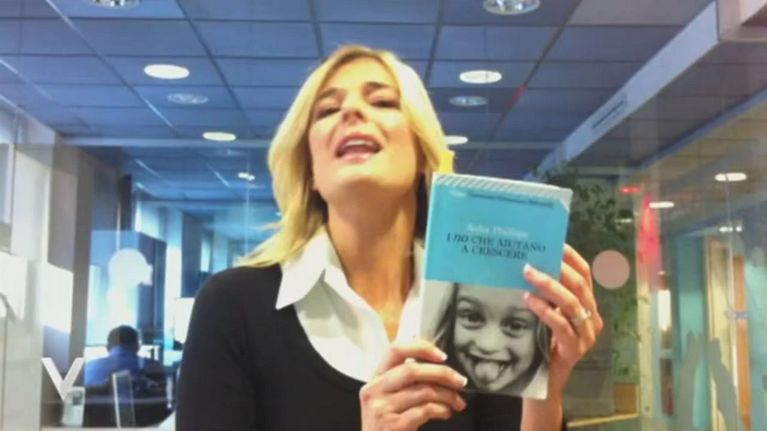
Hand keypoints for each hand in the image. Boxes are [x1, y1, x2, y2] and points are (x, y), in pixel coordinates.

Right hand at [360, 340, 467, 430]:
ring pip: (424, 391)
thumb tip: (437, 362)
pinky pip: (425, 410)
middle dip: (443, 373)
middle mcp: (374, 390)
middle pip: (413, 369)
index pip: (395, 349)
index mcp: (375, 378)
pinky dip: (442, 410)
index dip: (422, 348)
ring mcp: (381, 408)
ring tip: (456, 402)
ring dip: (447, 395)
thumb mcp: (390, 398)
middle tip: (460, 381)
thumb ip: (405, 380)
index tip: (442, 356)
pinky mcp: (393, 425)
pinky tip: (446, 413)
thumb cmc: (389, 426)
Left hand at [522, 244, 603, 393]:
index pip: (585, 274)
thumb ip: (544, 294)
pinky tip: (528, 300)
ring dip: (548, 286)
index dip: (571, 257)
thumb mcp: (546, 314)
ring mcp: (586, 335)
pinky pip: (562, 326)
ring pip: (572, 304)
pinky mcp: (575, 350)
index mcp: (587, 305)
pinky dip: (545, 310)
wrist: (544, 381)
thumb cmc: (542, 343)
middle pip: (579, 286)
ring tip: (527, 275)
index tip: (553, 243)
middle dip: (556, 269)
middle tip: (530, 262)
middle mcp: (592, 318)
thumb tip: (526, 264)